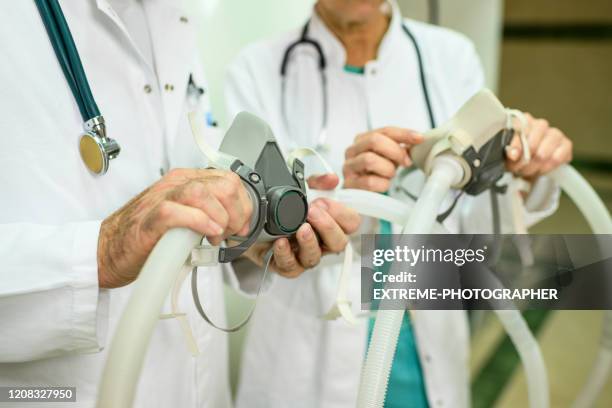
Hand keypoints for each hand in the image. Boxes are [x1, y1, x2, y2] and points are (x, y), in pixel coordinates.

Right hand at [98, 169, 252, 287]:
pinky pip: (177, 211)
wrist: (109, 250)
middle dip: (237, 212)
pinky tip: (206, 235)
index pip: (229, 179)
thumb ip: (208, 214)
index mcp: (186, 180)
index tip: (242, 226)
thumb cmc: (148, 236)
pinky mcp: (150, 218)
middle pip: (222, 184)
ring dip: (220, 217)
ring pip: (202, 192)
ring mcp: (161, 198)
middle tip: (230, 233)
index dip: (243, 205)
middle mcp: (175, 184)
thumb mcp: (186, 218)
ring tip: (217, 236)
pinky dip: (199, 222)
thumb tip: (237, 225)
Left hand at [244, 174, 360, 277]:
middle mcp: (321, 242)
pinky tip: (281, 241)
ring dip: (309, 241)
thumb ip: (316, 182)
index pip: (351, 223)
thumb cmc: (282, 210)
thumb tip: (331, 179)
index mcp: (330, 223)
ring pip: (315, 257)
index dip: (341, 213)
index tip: (323, 202)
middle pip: (339, 243)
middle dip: (327, 226)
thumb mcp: (300, 190)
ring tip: (300, 228)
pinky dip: (285, 254)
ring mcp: (304, 255)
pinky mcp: (285, 265)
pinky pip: (290, 266)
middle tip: (312, 211)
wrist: (253, 224)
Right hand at [343, 127, 423, 191]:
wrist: (364, 195)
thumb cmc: (377, 173)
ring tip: (389, 175)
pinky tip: (383, 185)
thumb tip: (417, 140)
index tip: (419, 139)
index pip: (384, 131)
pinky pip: (369, 181)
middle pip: (374, 140)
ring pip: (370, 160)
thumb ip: (399, 147)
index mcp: (362, 139)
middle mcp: (352, 151)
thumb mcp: (389, 157)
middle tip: (406, 162)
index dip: (403, 134)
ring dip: (387, 168)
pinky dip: (382, 184)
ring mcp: (348, 168)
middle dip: (395, 151)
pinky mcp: (349, 185)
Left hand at [505, 113, 572, 180]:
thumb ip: (509, 151)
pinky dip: (547, 168)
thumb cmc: (516, 155)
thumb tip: (514, 154)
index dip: (515, 146)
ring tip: (528, 171)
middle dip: (524, 162)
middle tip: (519, 169)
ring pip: (543, 154)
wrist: (528, 163)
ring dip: (534, 167)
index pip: (519, 130)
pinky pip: (557, 158)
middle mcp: (540, 125)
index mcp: (522, 121)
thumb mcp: (507, 153)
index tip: (513, 157)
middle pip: (532, 145)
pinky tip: (541, 169)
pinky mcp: (566, 144)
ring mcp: (555, 133)